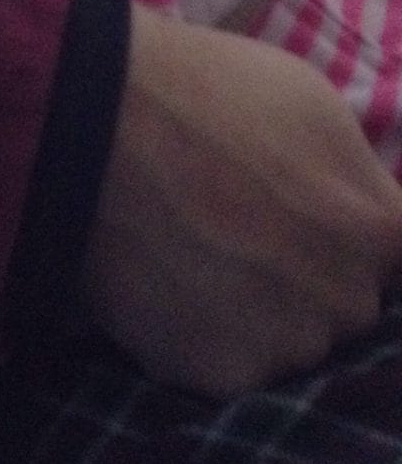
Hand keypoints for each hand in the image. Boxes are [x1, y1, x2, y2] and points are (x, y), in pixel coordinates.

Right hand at [87, 6, 401, 394]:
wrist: (92, 116)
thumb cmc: (204, 89)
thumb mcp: (311, 103)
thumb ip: (359, 178)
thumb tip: (374, 221)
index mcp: (378, 230)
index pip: (395, 262)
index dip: (351, 240)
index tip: (310, 223)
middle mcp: (347, 302)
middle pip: (345, 306)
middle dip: (308, 276)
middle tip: (241, 227)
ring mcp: (282, 346)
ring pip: (287, 342)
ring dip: (258, 311)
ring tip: (195, 251)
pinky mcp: (215, 374)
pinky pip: (227, 363)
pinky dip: (201, 332)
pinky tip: (166, 278)